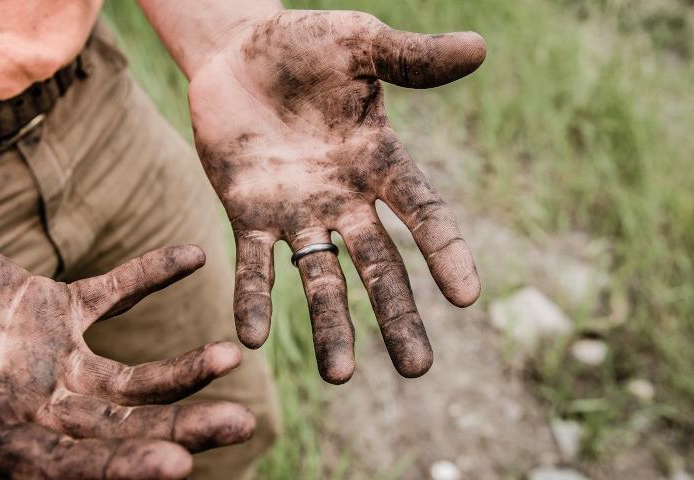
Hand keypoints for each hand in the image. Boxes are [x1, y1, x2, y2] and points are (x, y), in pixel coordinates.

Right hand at [0, 218, 253, 478]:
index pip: (67, 467)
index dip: (120, 469)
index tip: (178, 467)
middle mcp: (34, 406)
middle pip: (121, 428)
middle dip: (180, 428)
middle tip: (242, 425)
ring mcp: (50, 358)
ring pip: (131, 375)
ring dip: (182, 368)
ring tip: (231, 356)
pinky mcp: (55, 308)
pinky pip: (115, 292)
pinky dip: (151, 274)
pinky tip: (194, 256)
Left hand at [189, 10, 484, 383]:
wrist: (237, 53)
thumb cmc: (305, 46)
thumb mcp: (360, 44)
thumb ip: (411, 58)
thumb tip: (479, 48)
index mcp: (379, 161)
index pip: (422, 212)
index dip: (445, 251)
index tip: (468, 296)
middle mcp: (344, 198)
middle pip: (378, 265)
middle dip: (396, 315)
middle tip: (417, 370)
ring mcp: (296, 212)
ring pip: (318, 277)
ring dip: (329, 325)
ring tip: (338, 377)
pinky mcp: (247, 214)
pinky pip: (252, 263)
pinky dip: (253, 299)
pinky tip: (250, 338)